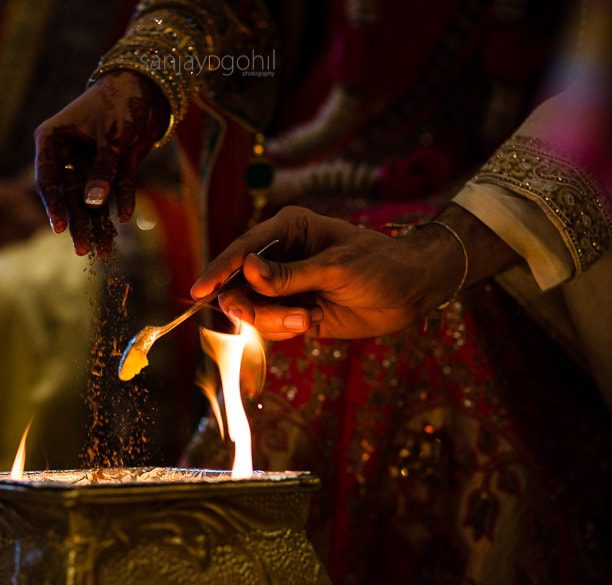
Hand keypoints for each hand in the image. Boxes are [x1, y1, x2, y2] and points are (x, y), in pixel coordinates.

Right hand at [33, 71, 168, 255]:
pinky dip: (121, 202)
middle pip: (69, 196)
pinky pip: (113, 191)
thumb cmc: (122, 102)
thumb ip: (103, 170)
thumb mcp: (112, 137)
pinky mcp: (111, 169)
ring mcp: (88, 163)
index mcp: (52, 140)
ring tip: (102, 252)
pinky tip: (124, 218)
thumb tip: (92, 204)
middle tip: (83, 251)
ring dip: (98, 223)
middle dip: (78, 223)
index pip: (48, 179)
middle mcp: (66, 154)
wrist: (149, 88)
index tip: (59, 228)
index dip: (53, 205)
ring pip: (90, 199)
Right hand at [190, 205, 508, 340]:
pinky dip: (282, 329)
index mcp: (288, 229)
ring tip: (305, 320)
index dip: (219, 270)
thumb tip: (247, 270)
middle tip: (261, 315)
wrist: (411, 292)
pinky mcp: (294, 310)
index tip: (199, 291)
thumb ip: (289, 275)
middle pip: (239, 282)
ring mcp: (286, 285)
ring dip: (271, 320)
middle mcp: (280, 255)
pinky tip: (309, 323)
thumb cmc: (379, 266)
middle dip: (248, 303)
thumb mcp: (335, 268)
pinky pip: (270, 325)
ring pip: (252, 308)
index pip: (243, 250)